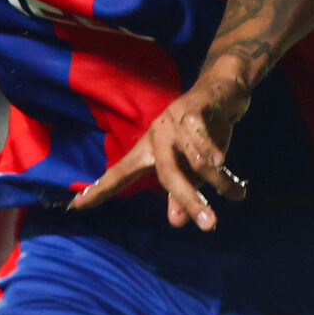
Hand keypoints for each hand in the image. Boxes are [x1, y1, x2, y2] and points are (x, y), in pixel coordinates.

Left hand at [69, 76, 248, 229]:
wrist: (224, 89)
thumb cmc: (204, 132)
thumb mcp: (191, 166)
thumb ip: (181, 192)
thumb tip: (177, 223)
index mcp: (149, 150)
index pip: (120, 174)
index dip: (100, 190)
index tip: (76, 206)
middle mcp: (156, 135)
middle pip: (167, 174)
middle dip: (189, 200)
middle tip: (209, 225)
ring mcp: (174, 120)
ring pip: (192, 158)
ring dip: (217, 179)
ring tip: (237, 194)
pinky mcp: (194, 106)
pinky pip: (200, 131)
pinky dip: (210, 148)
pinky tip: (221, 162)